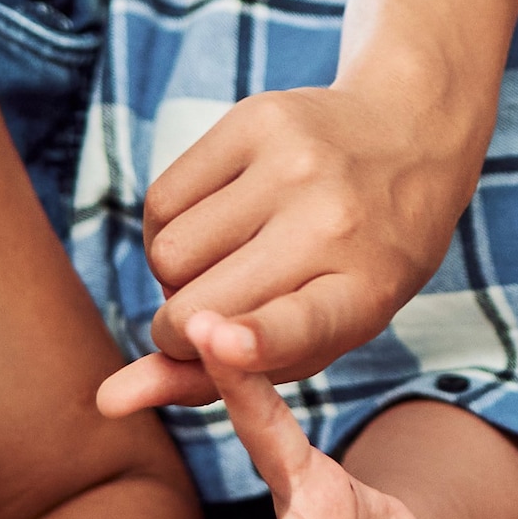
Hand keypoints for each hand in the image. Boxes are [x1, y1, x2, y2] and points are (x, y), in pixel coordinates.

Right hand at [101, 68, 482, 418]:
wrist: (408, 136)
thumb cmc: (352, 266)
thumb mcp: (317, 335)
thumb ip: (219, 378)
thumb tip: (109, 399)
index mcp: (363, 295)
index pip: (300, 324)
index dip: (253, 339)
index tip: (220, 342)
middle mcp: (332, 225)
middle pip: (192, 306)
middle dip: (178, 333)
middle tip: (210, 323)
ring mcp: (294, 165)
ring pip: (165, 255)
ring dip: (175, 277)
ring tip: (223, 265)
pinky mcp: (256, 119)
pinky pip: (161, 201)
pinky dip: (168, 228)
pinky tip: (213, 225)